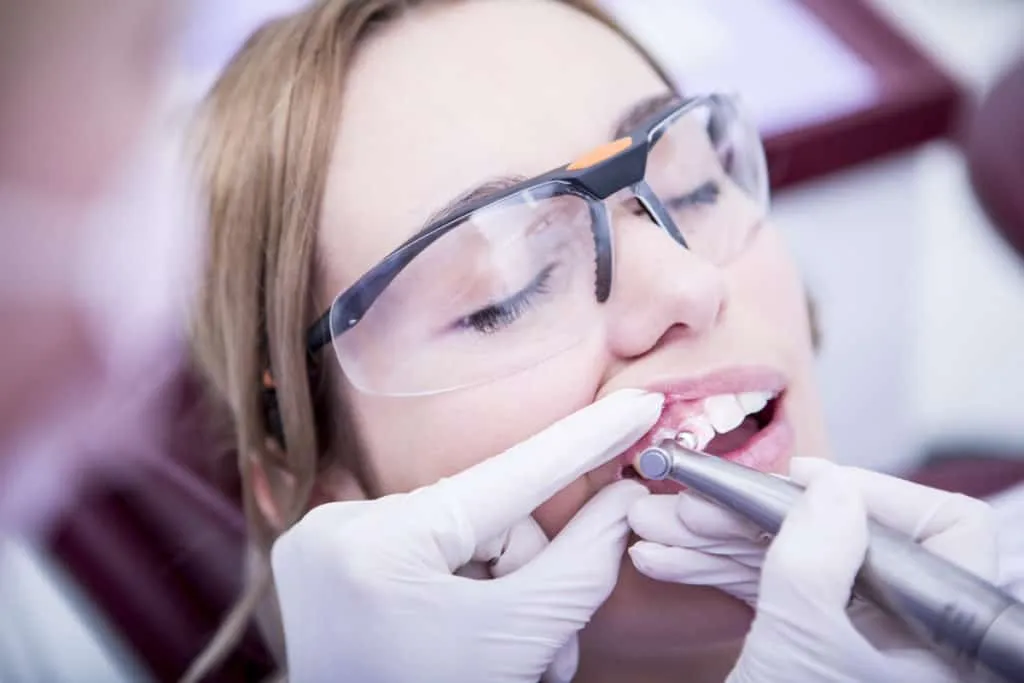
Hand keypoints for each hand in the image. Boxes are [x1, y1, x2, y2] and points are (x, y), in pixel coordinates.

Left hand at [271, 389, 661, 682]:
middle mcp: (335, 526)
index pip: (510, 475)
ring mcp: (318, 544)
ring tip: (503, 657)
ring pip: (453, 537)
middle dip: (527, 579)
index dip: (583, 438)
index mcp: (380, 544)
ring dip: (493, 590)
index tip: (636, 402)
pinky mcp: (315, 562)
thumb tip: (625, 497)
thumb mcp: (514, 644)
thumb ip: (580, 566)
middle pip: (484, 520)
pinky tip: (457, 635)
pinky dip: (450, 588)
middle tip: (548, 651)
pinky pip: (413, 551)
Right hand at [628, 458, 998, 681]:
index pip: (946, 533)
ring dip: (724, 545)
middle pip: (854, 541)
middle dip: (759, 520)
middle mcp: (918, 640)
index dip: (873, 494)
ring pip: (806, 565)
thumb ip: (816, 562)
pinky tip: (673, 563)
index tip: (799, 481)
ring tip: (659, 534)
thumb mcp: (799, 654)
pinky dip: (727, 576)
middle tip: (693, 504)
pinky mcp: (824, 649)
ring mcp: (867, 645)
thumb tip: (831, 487)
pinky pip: (784, 593)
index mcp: (949, 647)